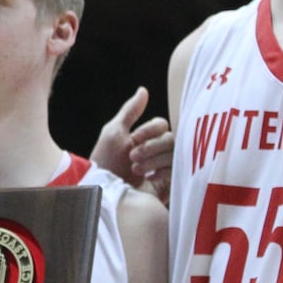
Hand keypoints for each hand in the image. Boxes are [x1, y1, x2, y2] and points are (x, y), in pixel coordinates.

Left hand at [90, 87, 171, 203]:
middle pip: (171, 138)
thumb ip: (130, 111)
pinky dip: (164, 172)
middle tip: (132, 157)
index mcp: (144, 140)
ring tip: (135, 170)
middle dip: (151, 146)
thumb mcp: (114, 133)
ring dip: (153, 160)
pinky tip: (150, 178)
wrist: (103, 192)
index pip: (161, 125)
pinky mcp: (170, 187)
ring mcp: (164, 170)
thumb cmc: (104, 163)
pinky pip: (179, 172)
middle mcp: (156, 153)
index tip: (134, 138)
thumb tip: (143, 90)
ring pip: (176, 154)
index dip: (150, 129)